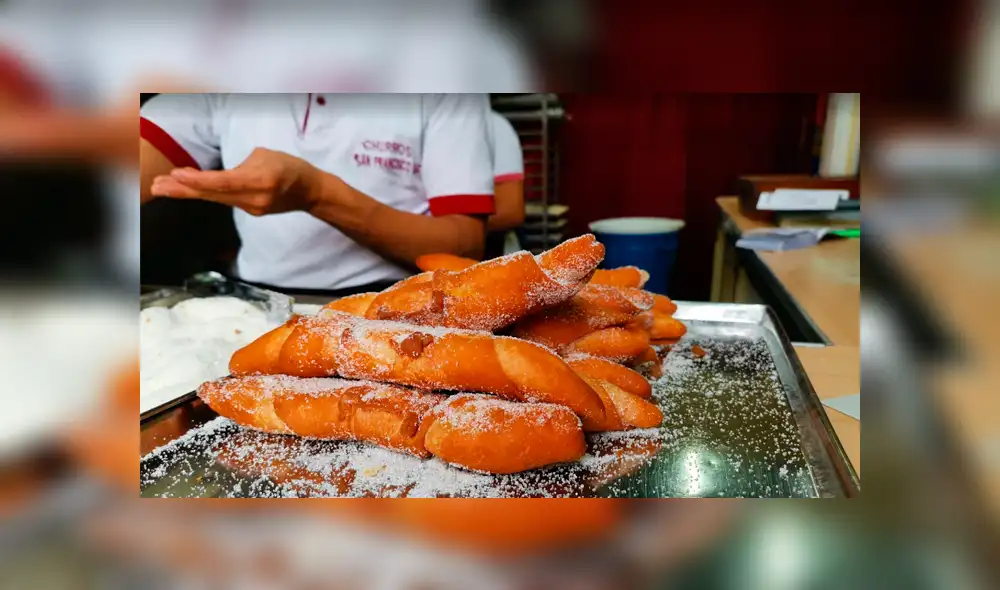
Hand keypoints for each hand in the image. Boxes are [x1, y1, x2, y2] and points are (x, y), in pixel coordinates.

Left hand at [151, 147, 321, 214]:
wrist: (310, 191)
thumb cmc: (289, 166)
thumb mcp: (266, 155)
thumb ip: (240, 165)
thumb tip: (220, 175)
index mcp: (260, 180)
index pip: (224, 182)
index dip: (198, 180)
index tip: (176, 174)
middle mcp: (254, 198)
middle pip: (213, 194)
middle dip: (183, 189)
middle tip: (157, 186)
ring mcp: (252, 207)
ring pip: (214, 199)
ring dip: (187, 192)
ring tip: (162, 188)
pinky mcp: (250, 211)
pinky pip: (223, 200)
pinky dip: (204, 194)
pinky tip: (185, 189)